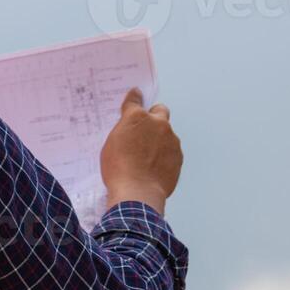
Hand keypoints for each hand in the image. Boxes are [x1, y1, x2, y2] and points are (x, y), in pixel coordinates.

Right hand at [99, 88, 182, 213]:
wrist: (137, 192)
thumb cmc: (119, 169)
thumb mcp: (111, 144)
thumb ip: (124, 128)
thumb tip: (130, 126)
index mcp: (136, 118)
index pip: (135, 99)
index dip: (134, 99)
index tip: (136, 97)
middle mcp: (157, 123)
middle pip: (160, 110)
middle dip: (154, 116)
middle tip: (144, 130)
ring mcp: (171, 139)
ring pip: (167, 132)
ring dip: (159, 139)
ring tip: (146, 157)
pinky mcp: (178, 155)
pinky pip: (171, 150)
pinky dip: (165, 154)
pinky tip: (154, 166)